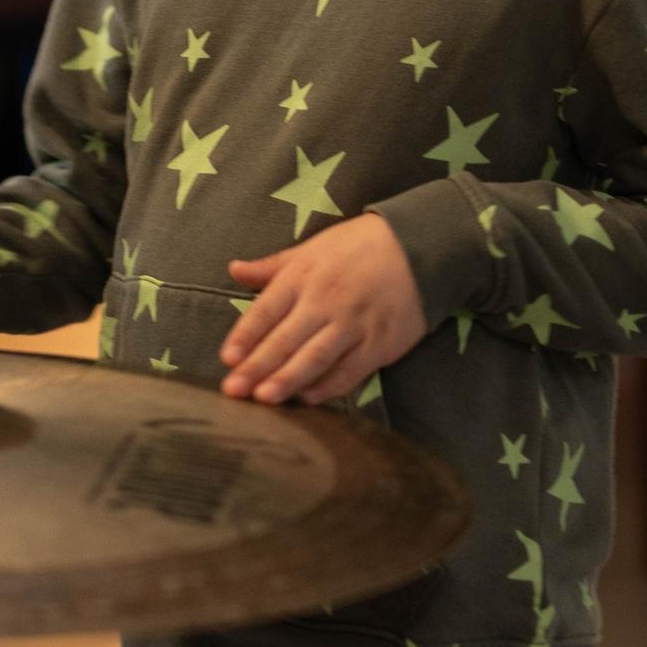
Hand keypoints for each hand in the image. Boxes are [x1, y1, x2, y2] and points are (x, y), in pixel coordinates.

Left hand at [220, 214, 426, 403]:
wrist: (419, 247)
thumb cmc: (357, 247)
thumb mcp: (311, 248)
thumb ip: (272, 266)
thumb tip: (234, 269)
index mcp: (303, 277)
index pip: (266, 310)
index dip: (245, 335)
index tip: (227, 358)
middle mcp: (325, 302)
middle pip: (286, 339)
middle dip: (257, 366)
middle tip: (234, 390)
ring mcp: (354, 324)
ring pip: (315, 358)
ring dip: (288, 379)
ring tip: (264, 398)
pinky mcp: (380, 343)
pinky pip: (350, 370)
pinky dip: (328, 386)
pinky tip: (307, 398)